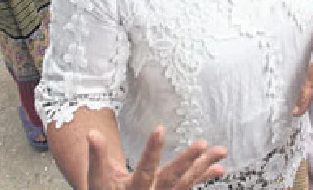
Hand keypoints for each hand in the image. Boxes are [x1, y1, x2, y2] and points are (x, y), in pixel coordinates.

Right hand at [86, 126, 226, 189]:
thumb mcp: (98, 177)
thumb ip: (97, 155)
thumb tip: (92, 133)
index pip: (144, 169)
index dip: (152, 151)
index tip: (160, 128)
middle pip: (172, 178)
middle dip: (188, 161)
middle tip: (202, 144)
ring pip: (187, 183)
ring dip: (204, 167)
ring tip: (220, 151)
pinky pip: (190, 186)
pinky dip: (204, 176)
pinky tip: (218, 167)